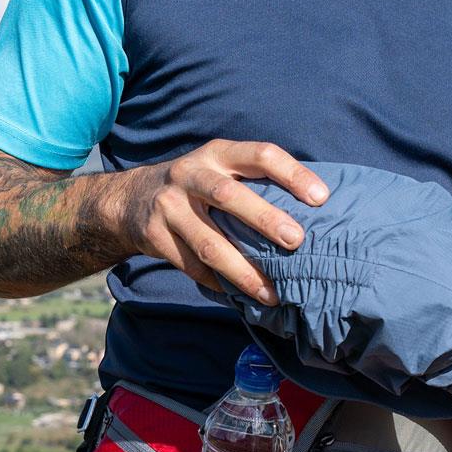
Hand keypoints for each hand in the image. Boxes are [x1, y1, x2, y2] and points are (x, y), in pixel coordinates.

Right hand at [114, 140, 329, 301]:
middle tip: (297, 242)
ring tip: (272, 293)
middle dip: (265, 219)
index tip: (321, 198)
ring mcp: (169, 206)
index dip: (293, 173)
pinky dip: (219, 284)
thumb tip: (313, 211)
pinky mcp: (155, 236)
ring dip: (243, 272)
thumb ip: (254, 181)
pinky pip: (192, 267)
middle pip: (229, 195)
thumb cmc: (197, 186)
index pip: (261, 155)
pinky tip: (241, 297)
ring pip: (209, 244)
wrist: (130, 198)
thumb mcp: (220, 168)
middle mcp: (190, 174)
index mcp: (217, 154)